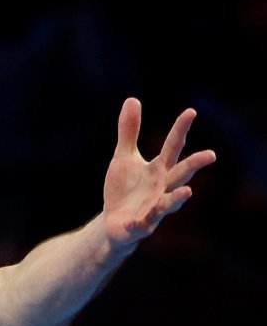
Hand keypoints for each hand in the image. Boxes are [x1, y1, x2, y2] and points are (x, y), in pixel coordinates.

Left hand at [102, 97, 215, 251]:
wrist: (114, 223)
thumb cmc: (124, 189)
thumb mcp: (123, 157)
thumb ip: (129, 132)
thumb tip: (132, 99)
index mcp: (158, 170)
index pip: (173, 147)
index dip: (180, 130)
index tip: (191, 112)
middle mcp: (161, 188)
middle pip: (180, 175)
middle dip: (194, 165)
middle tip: (210, 154)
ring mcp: (152, 209)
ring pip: (167, 204)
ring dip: (177, 199)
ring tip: (187, 192)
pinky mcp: (139, 226)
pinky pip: (140, 225)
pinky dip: (139, 223)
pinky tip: (135, 221)